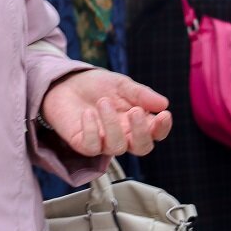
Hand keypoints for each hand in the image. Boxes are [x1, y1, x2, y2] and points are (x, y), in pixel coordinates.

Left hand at [40, 69, 172, 157]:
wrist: (66, 82)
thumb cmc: (96, 86)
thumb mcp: (121, 84)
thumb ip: (140, 94)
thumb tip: (163, 103)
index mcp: (136, 122)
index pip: (155, 133)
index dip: (162, 128)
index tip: (164, 114)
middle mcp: (123, 135)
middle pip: (142, 148)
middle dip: (142, 132)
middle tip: (135, 111)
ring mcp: (103, 142)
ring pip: (117, 147)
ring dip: (112, 125)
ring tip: (104, 102)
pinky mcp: (83, 144)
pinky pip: (91, 146)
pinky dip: (92, 130)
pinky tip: (88, 113)